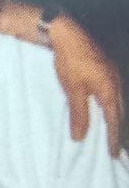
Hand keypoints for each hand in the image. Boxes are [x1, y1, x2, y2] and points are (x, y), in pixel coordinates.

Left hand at [50, 16, 122, 155]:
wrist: (67, 33)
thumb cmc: (70, 61)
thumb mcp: (72, 90)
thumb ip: (78, 114)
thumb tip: (80, 137)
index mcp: (110, 90)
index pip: (114, 120)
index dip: (112, 138)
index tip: (112, 154)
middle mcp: (116, 83)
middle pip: (119, 112)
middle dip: (117, 130)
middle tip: (115, 148)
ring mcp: (111, 74)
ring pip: (116, 102)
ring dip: (114, 118)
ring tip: (110, 132)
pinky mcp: (104, 69)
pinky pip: (110, 93)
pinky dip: (108, 105)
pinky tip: (102, 108)